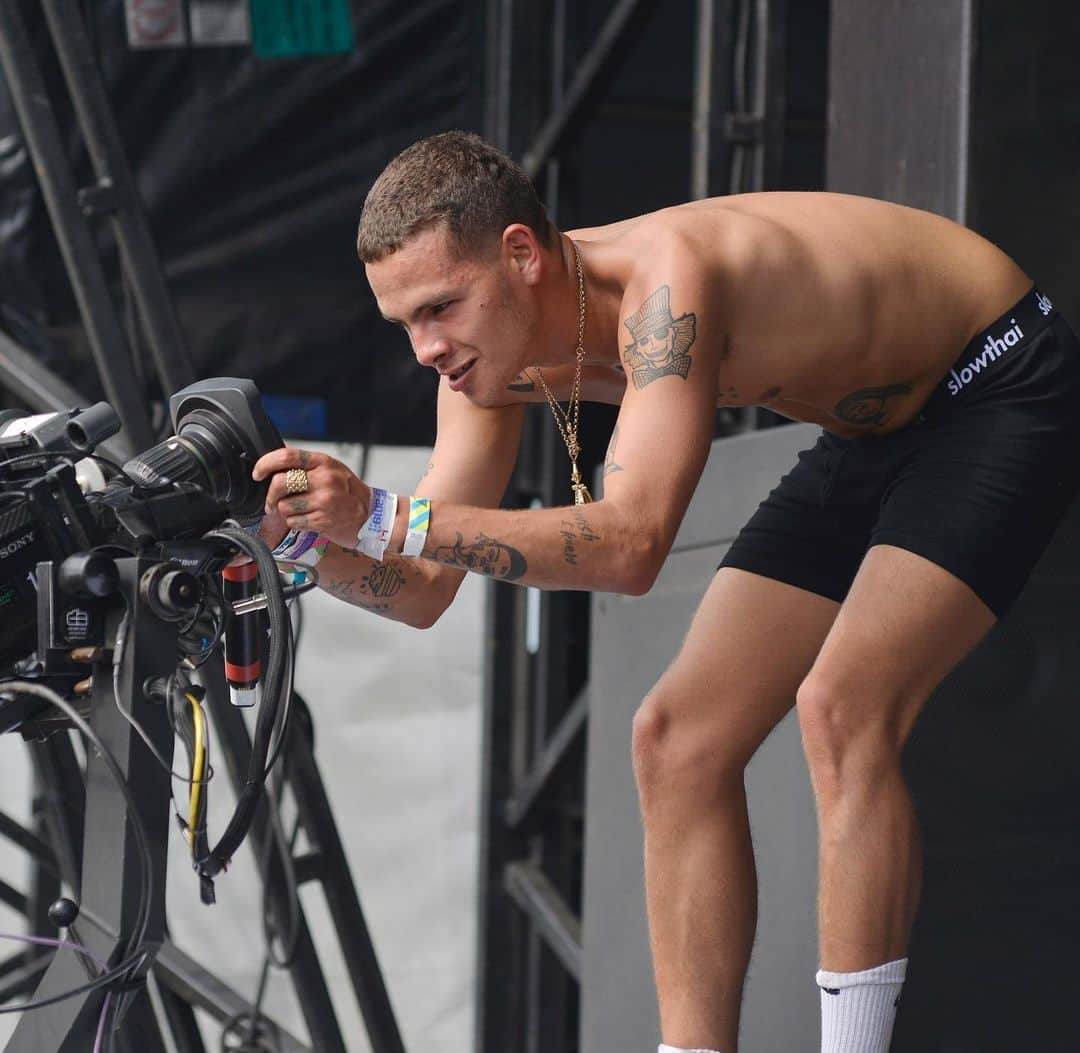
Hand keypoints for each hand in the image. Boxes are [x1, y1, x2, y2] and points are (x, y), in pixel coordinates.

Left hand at [251, 447, 370, 549]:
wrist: (372, 517)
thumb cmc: (349, 493)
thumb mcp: (333, 470)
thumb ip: (307, 467)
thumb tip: (275, 467)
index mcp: (324, 463)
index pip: (287, 457)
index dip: (265, 464)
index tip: (258, 473)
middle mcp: (324, 480)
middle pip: (280, 483)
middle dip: (270, 495)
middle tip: (271, 502)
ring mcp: (324, 501)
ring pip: (284, 506)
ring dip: (285, 511)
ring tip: (300, 511)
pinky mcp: (322, 520)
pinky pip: (293, 522)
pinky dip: (295, 523)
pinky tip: (309, 519)